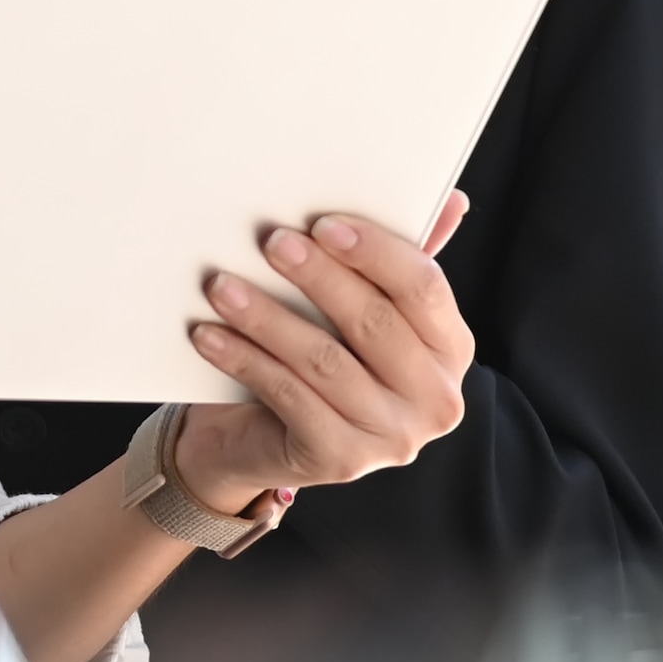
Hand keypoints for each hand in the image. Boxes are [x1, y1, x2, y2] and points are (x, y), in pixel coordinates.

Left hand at [168, 192, 474, 511]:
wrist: (259, 439)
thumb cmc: (318, 356)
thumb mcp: (356, 309)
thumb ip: (394, 263)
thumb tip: (452, 201)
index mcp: (450, 350)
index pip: (424, 288)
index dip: (375, 251)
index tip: (323, 224)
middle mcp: (435, 400)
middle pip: (374, 321)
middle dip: (319, 277)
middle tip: (271, 242)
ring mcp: (392, 437)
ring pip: (325, 361)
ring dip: (268, 317)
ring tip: (222, 286)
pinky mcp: (341, 460)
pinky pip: (288, 397)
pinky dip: (245, 360)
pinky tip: (210, 334)